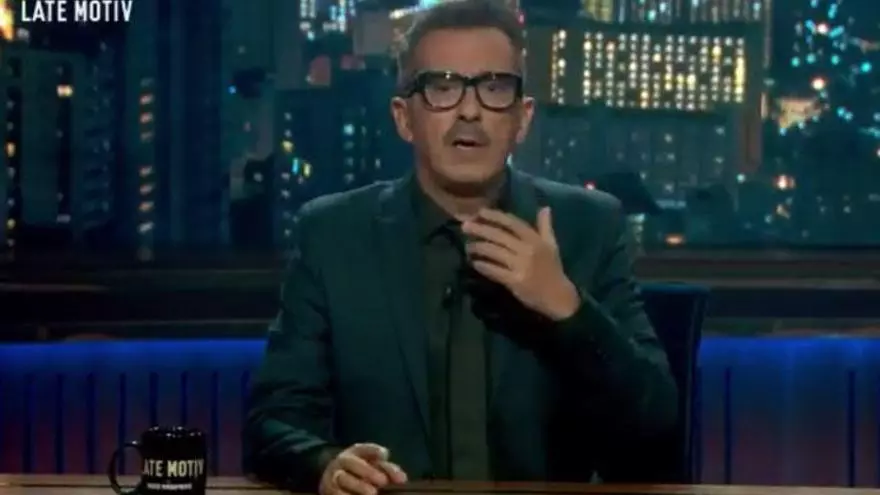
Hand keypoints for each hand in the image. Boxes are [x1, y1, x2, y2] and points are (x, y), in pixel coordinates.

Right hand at [319, 443, 407, 494]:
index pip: (365, 449)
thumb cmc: (360, 471)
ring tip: (372, 493)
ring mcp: (333, 476)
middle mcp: (342, 461)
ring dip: (358, 486)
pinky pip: (336, 493)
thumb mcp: (372, 466)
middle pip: (352, 463)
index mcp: (354, 452)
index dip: (374, 450)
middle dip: (368, 472)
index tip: (384, 455)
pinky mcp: (328, 490)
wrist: (332, 479)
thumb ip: (388, 470)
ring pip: (343, 478)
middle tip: (383, 481)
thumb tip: (402, 478)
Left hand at [462, 207, 579, 320]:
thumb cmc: (553, 269)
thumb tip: (545, 208)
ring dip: (478, 247)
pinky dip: (482, 266)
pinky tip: (474, 263)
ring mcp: (521, 266)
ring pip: (494, 252)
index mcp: (536, 239)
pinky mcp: (515, 281)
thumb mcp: (552, 245)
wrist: (558, 297)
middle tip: (464, 226)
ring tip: (468, 247)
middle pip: (499, 235)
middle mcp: (528, 250)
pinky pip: (494, 270)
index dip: (495, 216)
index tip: (479, 212)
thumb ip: (545, 226)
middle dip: (480, 229)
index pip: (512, 223)